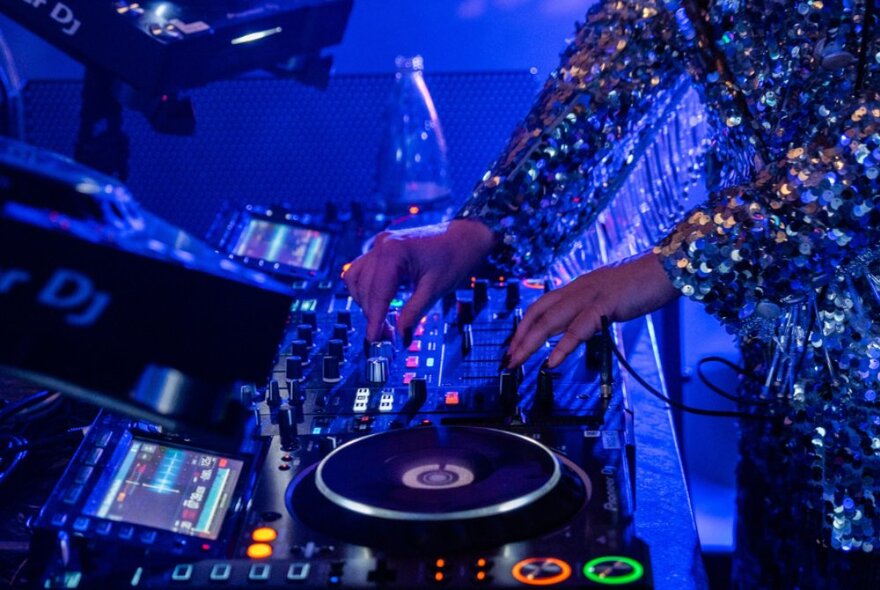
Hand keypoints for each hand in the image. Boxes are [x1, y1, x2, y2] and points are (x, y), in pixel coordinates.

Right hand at [344, 219, 494, 342]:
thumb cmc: (456, 257)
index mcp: (394, 251)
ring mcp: (380, 244)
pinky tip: (377, 303)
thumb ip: (414, 313)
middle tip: (385, 336)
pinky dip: (365, 288)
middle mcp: (382, 244)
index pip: (377, 292)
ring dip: (365, 302)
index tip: (373, 339)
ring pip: (357, 279)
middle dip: (372, 314)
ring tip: (381, 321)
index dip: (374, 319)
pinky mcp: (382, 249)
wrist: (466, 238)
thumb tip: (401, 338)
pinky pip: (362, 270)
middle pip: (365, 288)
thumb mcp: (435, 289)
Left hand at [505, 252, 678, 368]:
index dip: (525, 325)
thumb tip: (580, 328)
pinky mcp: (606, 303)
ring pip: (551, 320)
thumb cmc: (644, 284)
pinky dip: (563, 346)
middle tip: (508, 359)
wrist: (668, 268)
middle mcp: (578, 287)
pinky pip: (579, 327)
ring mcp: (590, 294)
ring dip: (531, 343)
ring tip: (518, 362)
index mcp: (578, 286)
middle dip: (520, 337)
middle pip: (538, 312)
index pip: (542, 305)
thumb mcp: (610, 298)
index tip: (514, 344)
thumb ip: (593, 311)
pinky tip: (552, 361)